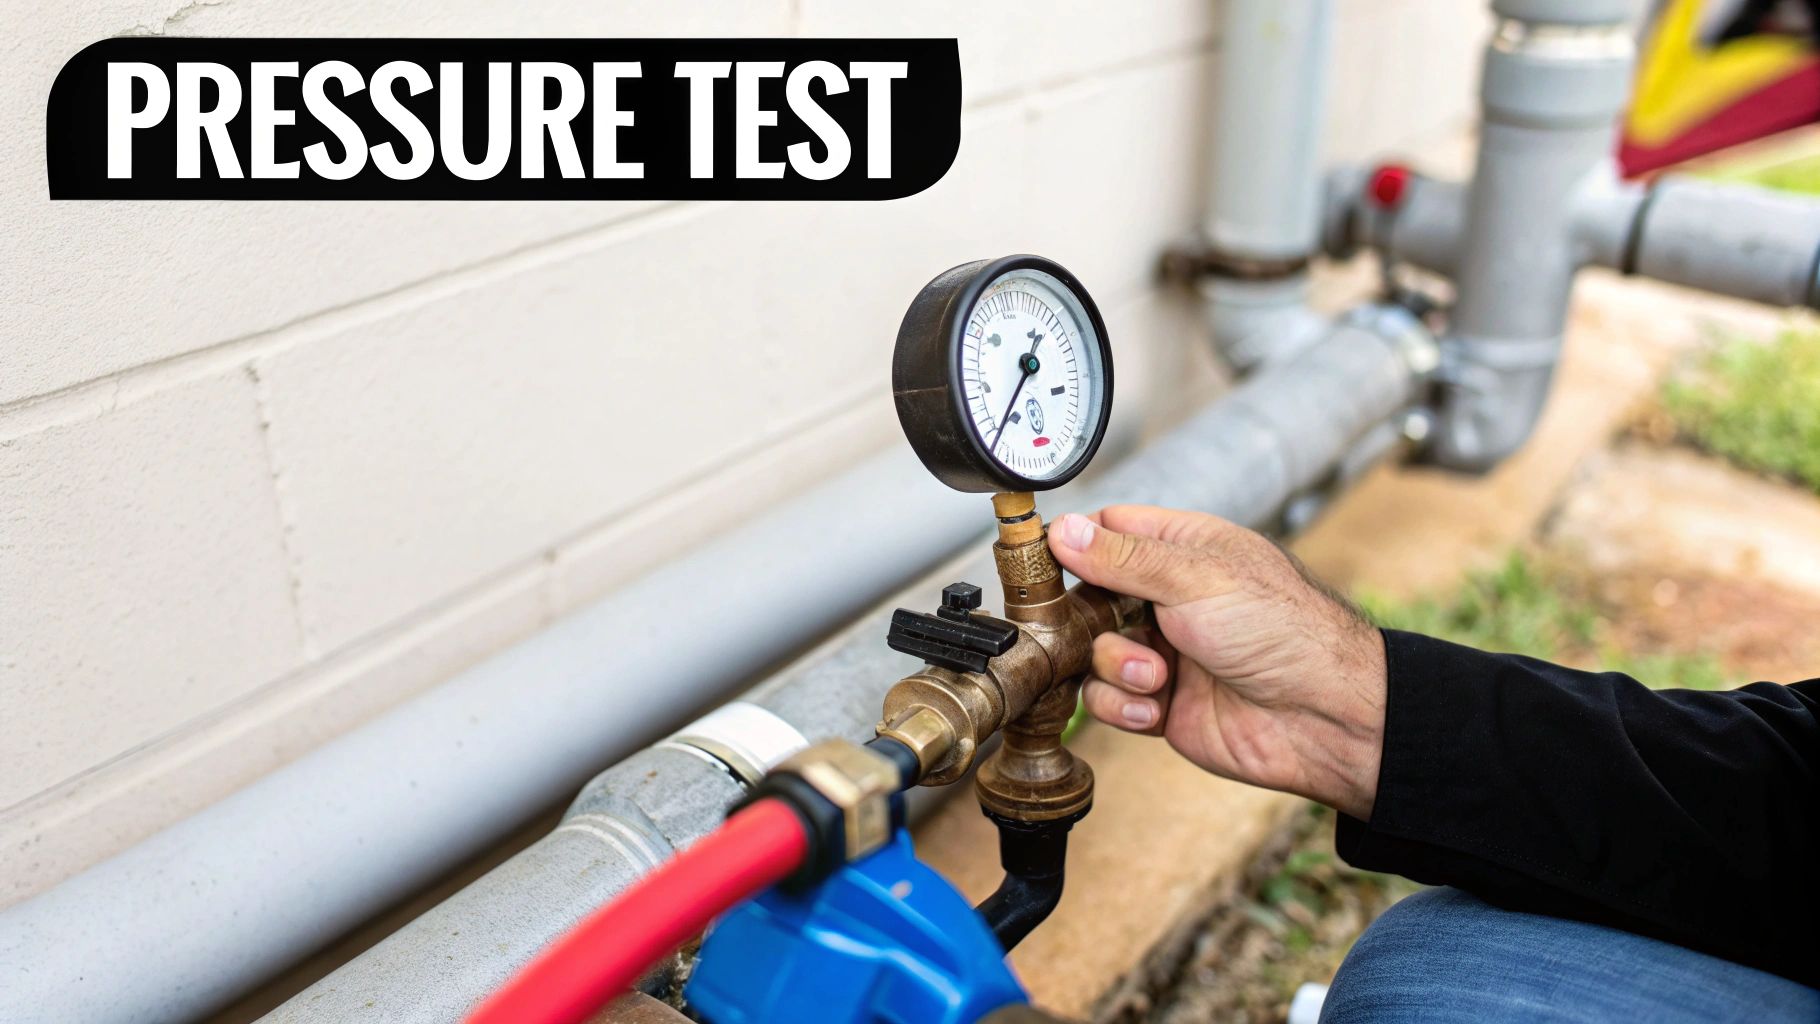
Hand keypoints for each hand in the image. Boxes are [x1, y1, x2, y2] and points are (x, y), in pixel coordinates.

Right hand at [1048, 506, 1387, 819]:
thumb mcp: (1195, 578)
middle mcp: (1169, 598)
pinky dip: (1124, 704)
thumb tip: (1064, 530)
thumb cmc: (1282, 632)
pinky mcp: (1159, 703)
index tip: (1043, 562)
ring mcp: (1163, 651)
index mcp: (1182, 549)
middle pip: (1088, 597)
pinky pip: (1109, 699)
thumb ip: (1122, 557)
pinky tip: (1157, 706)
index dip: (1073, 544)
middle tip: (1092, 628)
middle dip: (1086, 619)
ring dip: (1114, 666)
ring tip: (1155, 675)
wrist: (1322, 717)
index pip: (1108, 531)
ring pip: (1093, 652)